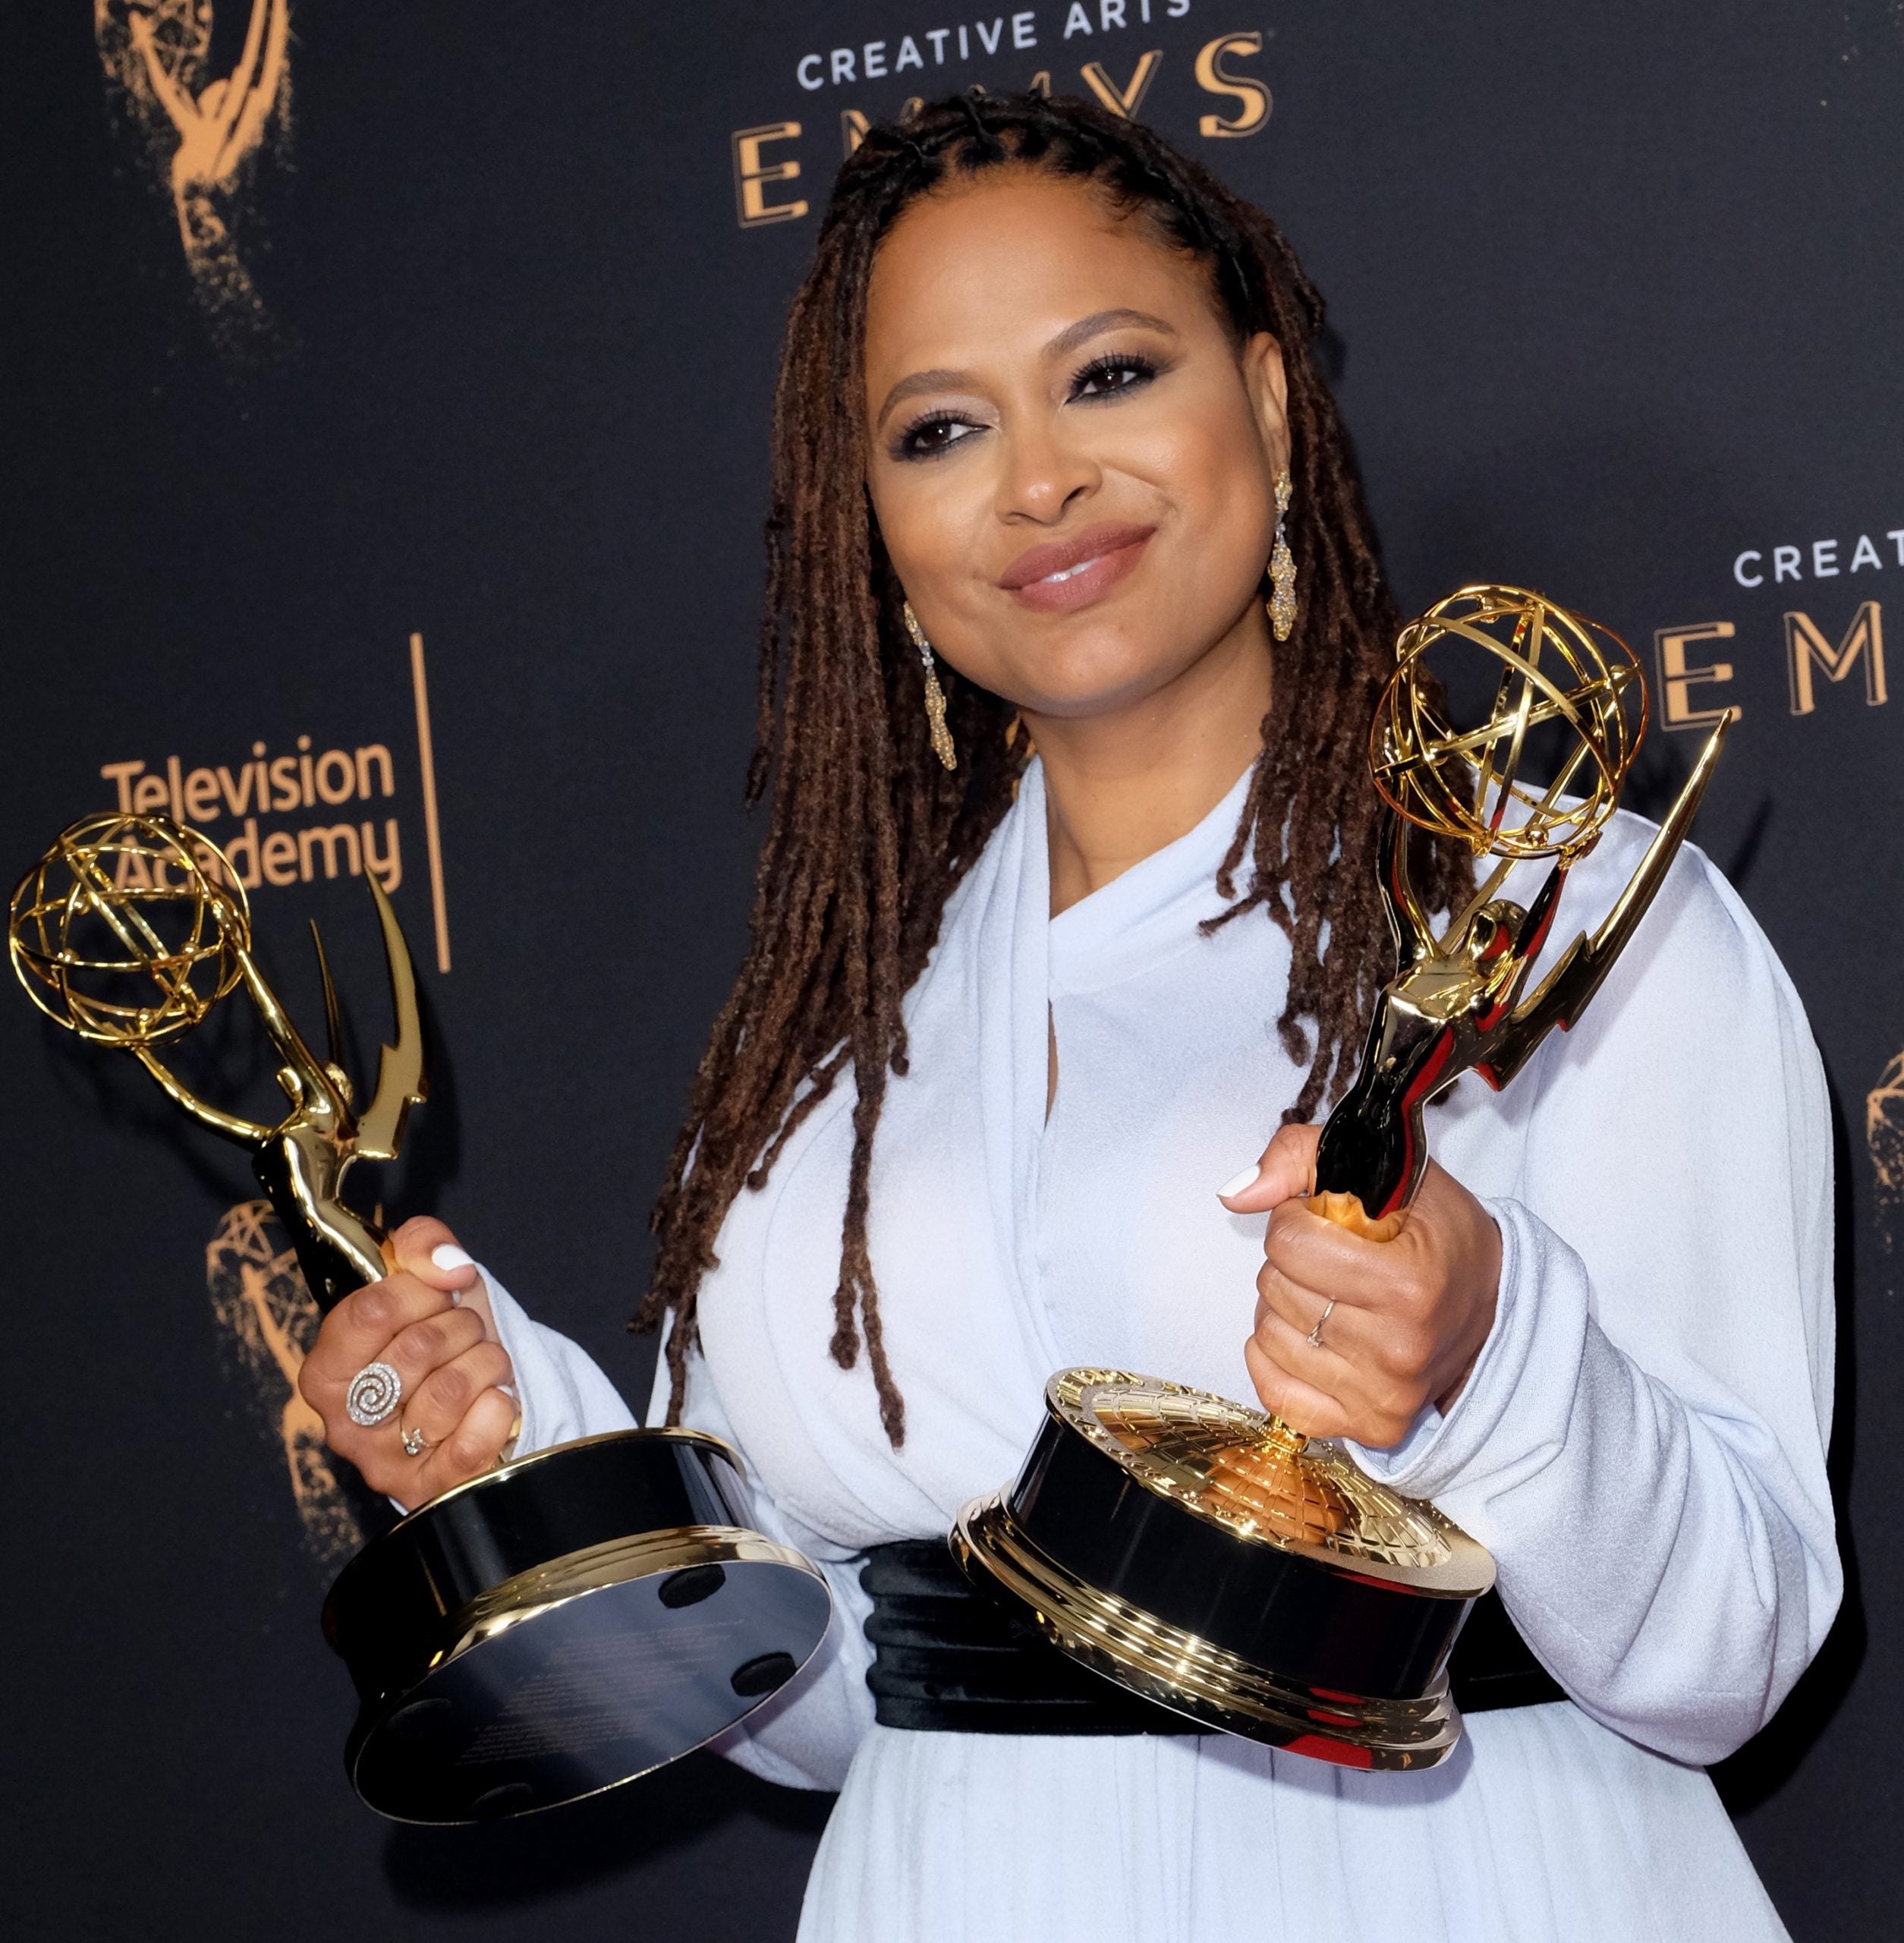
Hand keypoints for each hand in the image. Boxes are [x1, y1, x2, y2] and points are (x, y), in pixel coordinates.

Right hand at [298, 1216, 517, 1501]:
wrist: (481, 1398)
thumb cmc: (445, 1342)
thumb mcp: (428, 1282)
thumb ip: (420, 1245)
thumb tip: (447, 1265)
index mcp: (325, 1369)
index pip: (372, 1309)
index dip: (421, 1290)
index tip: (438, 1293)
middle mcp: (344, 1423)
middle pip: (418, 1346)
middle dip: (461, 1326)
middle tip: (464, 1334)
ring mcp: (385, 1464)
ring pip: (451, 1389)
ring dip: (486, 1362)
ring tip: (480, 1366)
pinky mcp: (431, 1490)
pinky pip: (476, 1436)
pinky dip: (498, 1406)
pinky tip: (490, 1403)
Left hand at [1219, 1123, 1501, 1448]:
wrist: (1495, 1305)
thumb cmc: (1438, 1236)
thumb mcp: (1387, 1169)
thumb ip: (1299, 1157)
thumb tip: (1234, 1195)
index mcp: (1409, 1284)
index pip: (1288, 1243)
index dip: (1295, 1220)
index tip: (1324, 1221)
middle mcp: (1398, 1349)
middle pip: (1275, 1287)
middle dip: (1290, 1262)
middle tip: (1333, 1260)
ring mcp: (1384, 1396)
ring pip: (1268, 1335)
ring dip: (1284, 1307)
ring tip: (1330, 1295)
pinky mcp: (1370, 1427)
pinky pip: (1274, 1390)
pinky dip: (1275, 1357)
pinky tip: (1310, 1335)